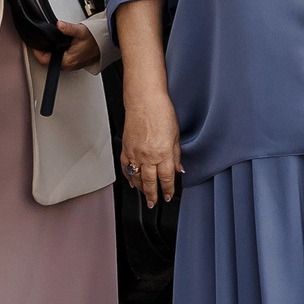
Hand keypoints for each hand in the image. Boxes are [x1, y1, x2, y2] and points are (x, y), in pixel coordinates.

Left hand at [30, 19, 101, 72]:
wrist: (106, 44)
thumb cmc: (96, 40)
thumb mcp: (81, 31)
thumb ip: (68, 28)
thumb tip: (59, 25)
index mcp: (67, 60)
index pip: (44, 60)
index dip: (37, 52)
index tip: (34, 44)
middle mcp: (69, 65)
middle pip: (47, 61)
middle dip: (42, 51)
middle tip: (40, 41)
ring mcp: (71, 65)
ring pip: (54, 60)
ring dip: (50, 52)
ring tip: (48, 42)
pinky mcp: (74, 62)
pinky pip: (60, 59)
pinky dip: (57, 52)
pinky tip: (58, 44)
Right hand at [119, 87, 181, 206]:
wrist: (144, 100)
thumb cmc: (161, 112)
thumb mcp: (176, 135)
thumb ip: (176, 155)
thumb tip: (178, 169)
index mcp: (163, 153)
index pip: (166, 178)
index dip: (168, 189)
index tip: (168, 195)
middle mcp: (148, 155)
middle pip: (150, 182)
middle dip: (152, 195)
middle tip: (154, 203)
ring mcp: (135, 152)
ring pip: (136, 176)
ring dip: (140, 188)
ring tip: (143, 195)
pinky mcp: (126, 147)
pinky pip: (125, 166)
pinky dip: (128, 175)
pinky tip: (131, 181)